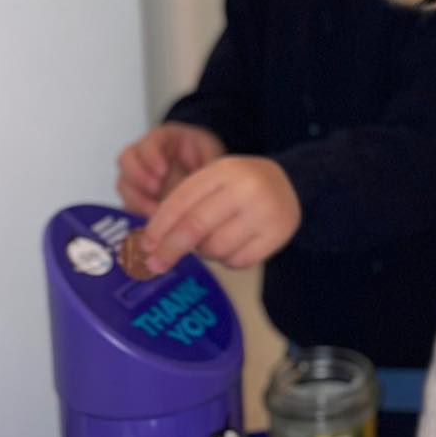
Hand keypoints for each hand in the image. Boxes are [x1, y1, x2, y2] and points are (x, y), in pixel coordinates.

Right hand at [116, 123, 224, 215]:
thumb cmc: (207, 156)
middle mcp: (144, 154)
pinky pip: (128, 203)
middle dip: (139, 176)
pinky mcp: (137, 195)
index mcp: (163, 138)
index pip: (148, 142)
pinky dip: (138, 212)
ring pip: (124, 183)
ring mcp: (137, 174)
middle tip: (156, 189)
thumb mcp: (211, 156)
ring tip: (156, 210)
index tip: (163, 171)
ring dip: (137, 197)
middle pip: (126, 159)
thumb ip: (203, 168)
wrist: (206, 170)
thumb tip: (192, 185)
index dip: (151, 156)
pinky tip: (154, 220)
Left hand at [139, 156, 301, 274]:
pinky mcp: (277, 235)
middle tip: (155, 265)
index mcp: (223, 171)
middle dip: (170, 249)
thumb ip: (186, 204)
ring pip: (216, 247)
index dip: (159, 226)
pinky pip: (238, 261)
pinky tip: (234, 245)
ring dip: (205, 252)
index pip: (182, 200)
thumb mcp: (214, 181)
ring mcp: (264, 212)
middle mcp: (245, 188)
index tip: (145, 245)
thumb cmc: (241, 186)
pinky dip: (228, 260)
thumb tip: (153, 242)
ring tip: (212, 240)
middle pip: (195, 226)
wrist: (290, 185)